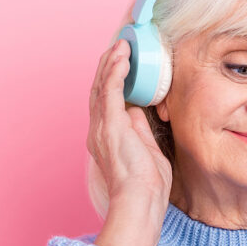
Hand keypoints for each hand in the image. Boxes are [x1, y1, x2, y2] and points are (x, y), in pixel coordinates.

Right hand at [87, 38, 172, 216]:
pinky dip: (116, 72)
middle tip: (121, 46)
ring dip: (112, 63)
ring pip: (102, 86)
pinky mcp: (111, 126)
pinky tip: (122, 57)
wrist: (140, 201)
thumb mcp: (147, 151)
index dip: (113, 80)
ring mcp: (103, 127)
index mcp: (107, 137)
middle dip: (109, 65)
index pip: (107, 101)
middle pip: (100, 89)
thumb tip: (137, 111)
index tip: (124, 63)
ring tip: (121, 44)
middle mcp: (99, 130)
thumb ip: (139, 130)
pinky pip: (110, 91)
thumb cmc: (147, 186)